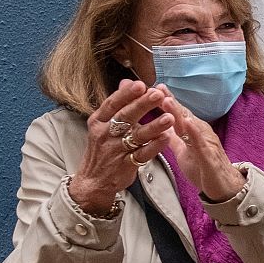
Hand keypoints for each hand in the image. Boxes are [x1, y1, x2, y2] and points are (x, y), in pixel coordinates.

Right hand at [71, 80, 175, 213]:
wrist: (93, 180)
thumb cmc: (102, 149)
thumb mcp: (103, 125)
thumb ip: (117, 104)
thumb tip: (126, 82)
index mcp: (99, 121)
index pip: (112, 104)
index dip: (126, 94)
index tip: (140, 84)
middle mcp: (106, 134)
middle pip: (125, 117)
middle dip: (142, 105)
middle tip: (157, 94)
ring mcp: (116, 150)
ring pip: (136, 135)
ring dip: (154, 126)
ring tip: (169, 117)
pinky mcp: (126, 164)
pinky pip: (143, 154)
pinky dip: (155, 146)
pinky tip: (166, 137)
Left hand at [157, 93, 245, 201]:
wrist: (225, 187)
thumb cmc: (204, 169)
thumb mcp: (184, 151)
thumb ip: (174, 138)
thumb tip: (162, 126)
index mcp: (193, 131)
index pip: (178, 113)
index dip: (166, 100)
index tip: (152, 87)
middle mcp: (200, 132)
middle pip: (183, 114)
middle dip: (169, 100)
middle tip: (156, 87)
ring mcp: (206, 142)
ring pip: (190, 124)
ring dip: (178, 112)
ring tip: (166, 100)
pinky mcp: (209, 156)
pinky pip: (200, 142)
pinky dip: (194, 131)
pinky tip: (187, 123)